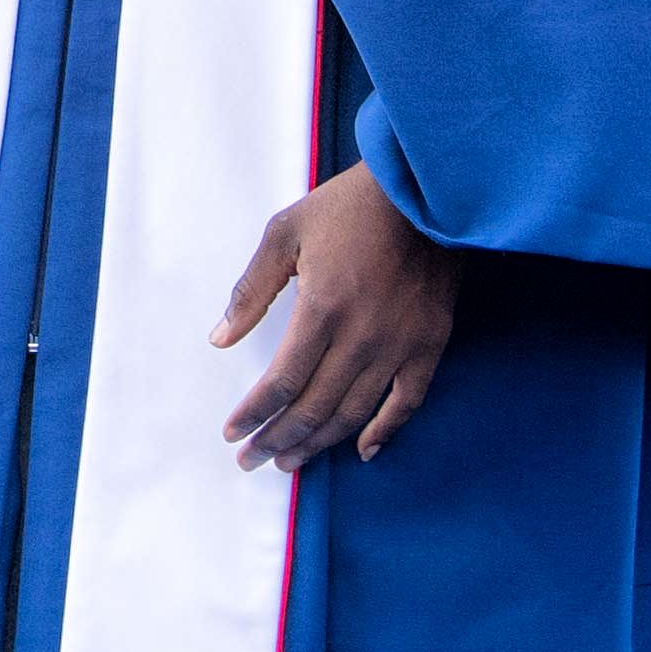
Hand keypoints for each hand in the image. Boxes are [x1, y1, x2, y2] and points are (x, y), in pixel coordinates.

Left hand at [212, 167, 455, 469]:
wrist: (424, 191)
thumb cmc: (349, 206)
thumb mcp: (285, 232)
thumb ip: (252, 290)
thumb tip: (220, 339)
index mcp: (322, 309)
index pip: (281, 382)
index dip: (254, 414)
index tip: (233, 434)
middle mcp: (362, 337)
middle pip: (313, 408)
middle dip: (277, 439)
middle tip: (252, 460)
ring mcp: (400, 344)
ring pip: (353, 414)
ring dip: (318, 443)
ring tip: (290, 460)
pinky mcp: (430, 344)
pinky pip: (406, 403)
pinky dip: (383, 433)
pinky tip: (359, 451)